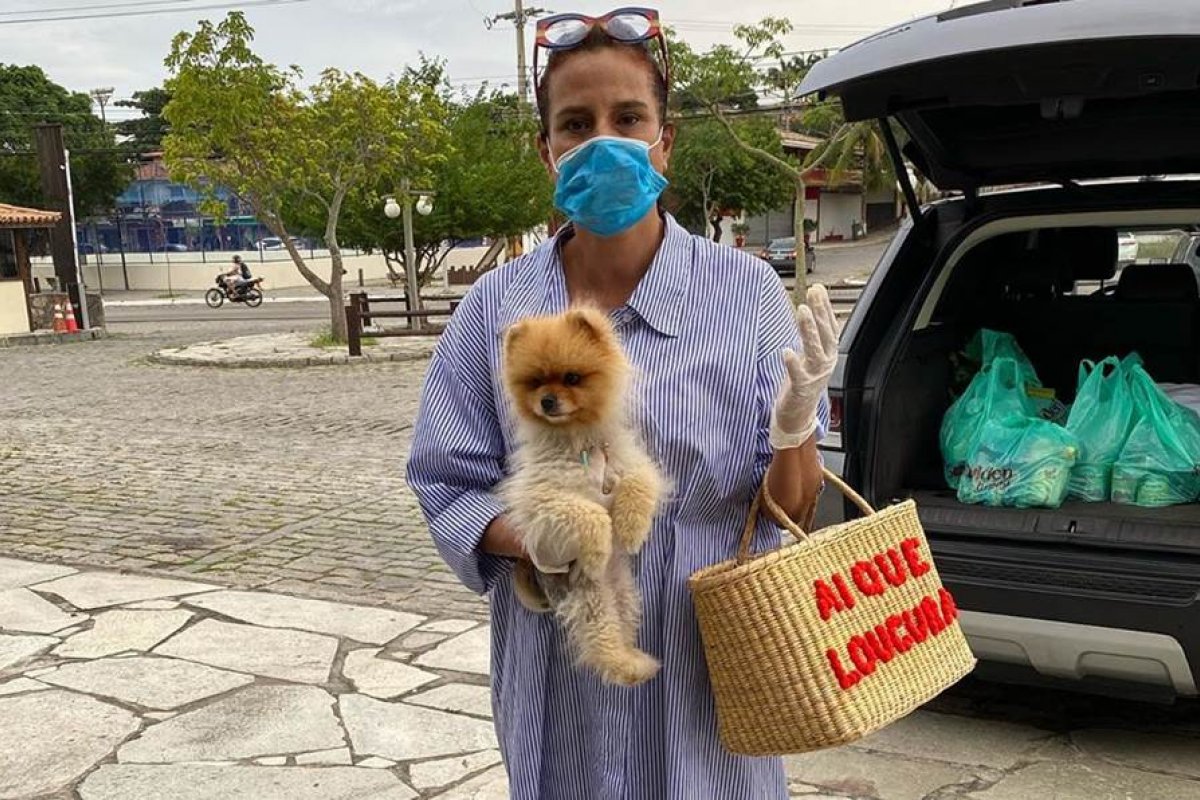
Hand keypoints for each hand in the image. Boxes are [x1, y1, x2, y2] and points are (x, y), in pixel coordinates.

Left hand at [771, 284, 837, 449]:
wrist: (798, 414)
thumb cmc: (802, 381)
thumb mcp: (810, 353)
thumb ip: (811, 332)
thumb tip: (811, 305)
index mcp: (828, 353)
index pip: (830, 326)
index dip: (824, 307)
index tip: (818, 289)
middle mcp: (824, 362)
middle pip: (825, 334)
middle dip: (819, 313)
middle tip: (812, 295)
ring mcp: (814, 375)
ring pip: (815, 350)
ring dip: (809, 330)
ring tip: (802, 312)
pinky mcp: (801, 388)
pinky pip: (798, 374)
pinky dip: (793, 363)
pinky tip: (787, 351)